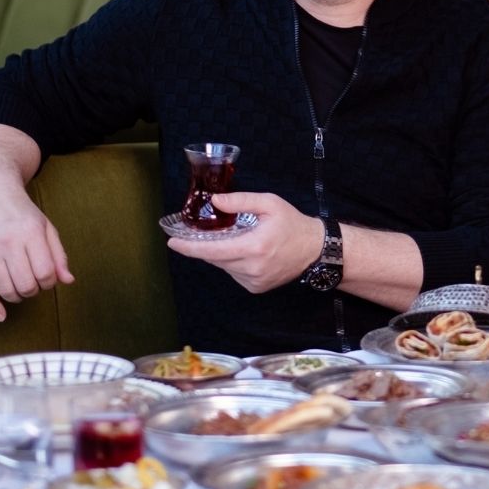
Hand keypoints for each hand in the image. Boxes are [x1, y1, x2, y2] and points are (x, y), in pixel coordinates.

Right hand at [0, 192, 74, 320]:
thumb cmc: (24, 213)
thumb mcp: (47, 228)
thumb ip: (59, 255)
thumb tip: (68, 281)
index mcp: (30, 233)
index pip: (45, 272)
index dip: (50, 282)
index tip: (48, 277)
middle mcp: (8, 242)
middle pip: (26, 284)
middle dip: (35, 290)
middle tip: (35, 282)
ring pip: (5, 289)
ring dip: (18, 296)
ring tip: (22, 288)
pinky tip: (1, 315)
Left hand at [166, 192, 323, 292]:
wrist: (315, 250)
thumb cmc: (292, 224)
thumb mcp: (269, 203)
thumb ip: (240, 201)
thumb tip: (214, 202)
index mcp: (254, 247)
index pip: (212, 250)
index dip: (189, 247)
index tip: (172, 242)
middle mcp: (252, 268)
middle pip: (214, 258)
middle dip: (204, 246)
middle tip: (198, 233)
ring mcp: (253, 281)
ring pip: (223, 266)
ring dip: (221, 253)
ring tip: (234, 239)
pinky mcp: (256, 288)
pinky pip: (233, 273)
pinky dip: (232, 262)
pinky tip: (244, 252)